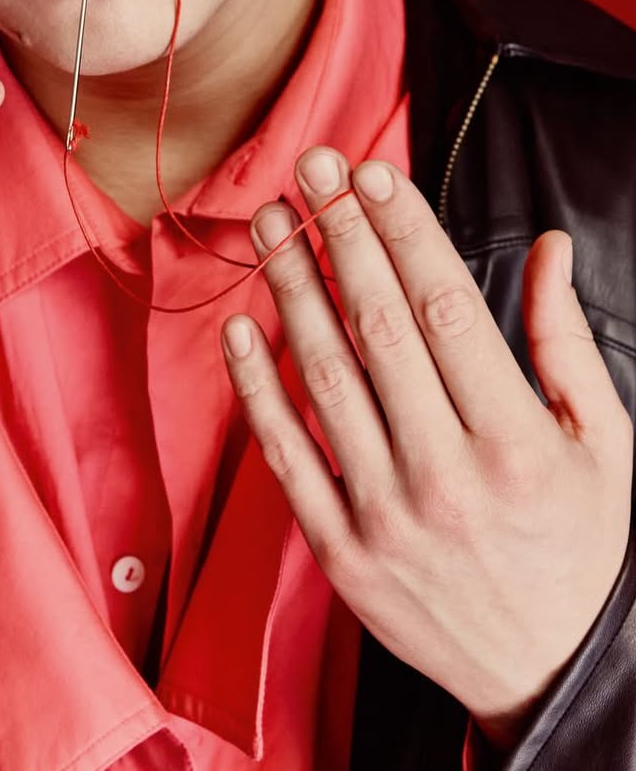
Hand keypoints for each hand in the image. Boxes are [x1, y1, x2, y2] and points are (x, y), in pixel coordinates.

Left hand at [221, 147, 632, 745]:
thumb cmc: (575, 546)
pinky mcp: (340, 550)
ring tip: (270, 222)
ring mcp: (384, 515)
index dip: (403, 232)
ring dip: (292, 290)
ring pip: (324, 378)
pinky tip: (240, 327)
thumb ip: (566, 340)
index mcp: (516, 440)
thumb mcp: (602, 443)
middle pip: (378, 328)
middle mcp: (446, 474)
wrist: (545, 672)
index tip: (370, 174)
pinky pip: (286, 455)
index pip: (446, 308)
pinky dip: (257, 389)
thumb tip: (550, 247)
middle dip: (339, 235)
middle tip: (309, 167)